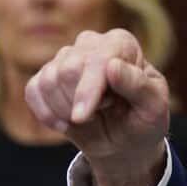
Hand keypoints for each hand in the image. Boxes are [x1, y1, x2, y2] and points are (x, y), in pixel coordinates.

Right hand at [26, 28, 170, 185]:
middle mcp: (92, 43)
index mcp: (121, 43)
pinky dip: (47, 114)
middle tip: (102, 110)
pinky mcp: (46, 76)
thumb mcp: (153, 107)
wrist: (125, 141)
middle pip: (67, 69)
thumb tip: (112, 66)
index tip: (82, 116)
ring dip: (65, 110)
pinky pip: (33, 91)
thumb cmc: (144, 120)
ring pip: (48, 80)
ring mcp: (66, 58)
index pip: (97, 59)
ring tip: (87, 117)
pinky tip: (66, 124)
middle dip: (79, 102)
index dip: (87, 90)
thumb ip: (138, 85)